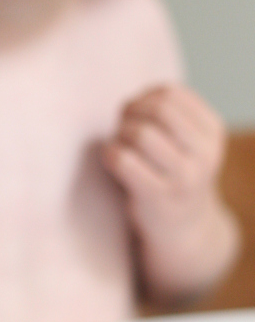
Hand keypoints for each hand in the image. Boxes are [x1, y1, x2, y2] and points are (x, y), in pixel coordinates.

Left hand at [103, 85, 226, 242]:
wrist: (182, 228)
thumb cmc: (174, 174)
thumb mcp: (187, 142)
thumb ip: (167, 115)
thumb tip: (130, 102)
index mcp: (212, 131)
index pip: (171, 93)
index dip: (143, 97)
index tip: (134, 112)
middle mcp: (204, 153)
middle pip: (157, 109)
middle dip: (130, 112)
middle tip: (121, 125)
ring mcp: (183, 176)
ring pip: (141, 133)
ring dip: (119, 133)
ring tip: (118, 144)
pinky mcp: (157, 195)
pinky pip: (123, 160)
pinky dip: (110, 153)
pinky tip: (111, 159)